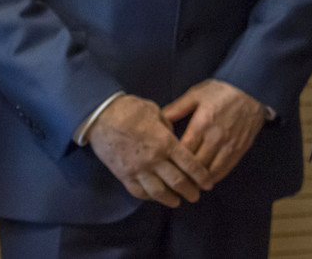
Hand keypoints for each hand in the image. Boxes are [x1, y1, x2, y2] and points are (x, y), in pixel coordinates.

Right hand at [88, 94, 212, 206]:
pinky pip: (138, 191)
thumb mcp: (158, 114)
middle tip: (196, 196)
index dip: (201, 176)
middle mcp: (154, 159)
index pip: (190, 164)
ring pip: (158, 191)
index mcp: (166, 143)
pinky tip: (155, 197)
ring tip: (178, 202)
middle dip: (189, 191)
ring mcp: (137, 169)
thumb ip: (169, 128)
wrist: (102, 117)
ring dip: (170, 199)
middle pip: (177, 181)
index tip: (209, 183)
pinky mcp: (123, 175)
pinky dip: (149, 197)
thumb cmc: (132, 110)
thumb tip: (173, 138)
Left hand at [162, 80, 267, 187]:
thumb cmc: (222, 90)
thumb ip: (176, 109)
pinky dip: (213, 178)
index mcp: (201, 124)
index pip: (182, 153)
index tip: (163, 170)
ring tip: (187, 187)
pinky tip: (205, 181)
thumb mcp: (196, 94)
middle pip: (195, 166)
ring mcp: (229, 145)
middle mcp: (215, 138)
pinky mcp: (240, 149)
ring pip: (210, 172)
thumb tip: (158, 122)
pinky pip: (224, 170)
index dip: (171, 164)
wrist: (253, 89)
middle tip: (171, 184)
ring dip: (198, 182)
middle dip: (182, 177)